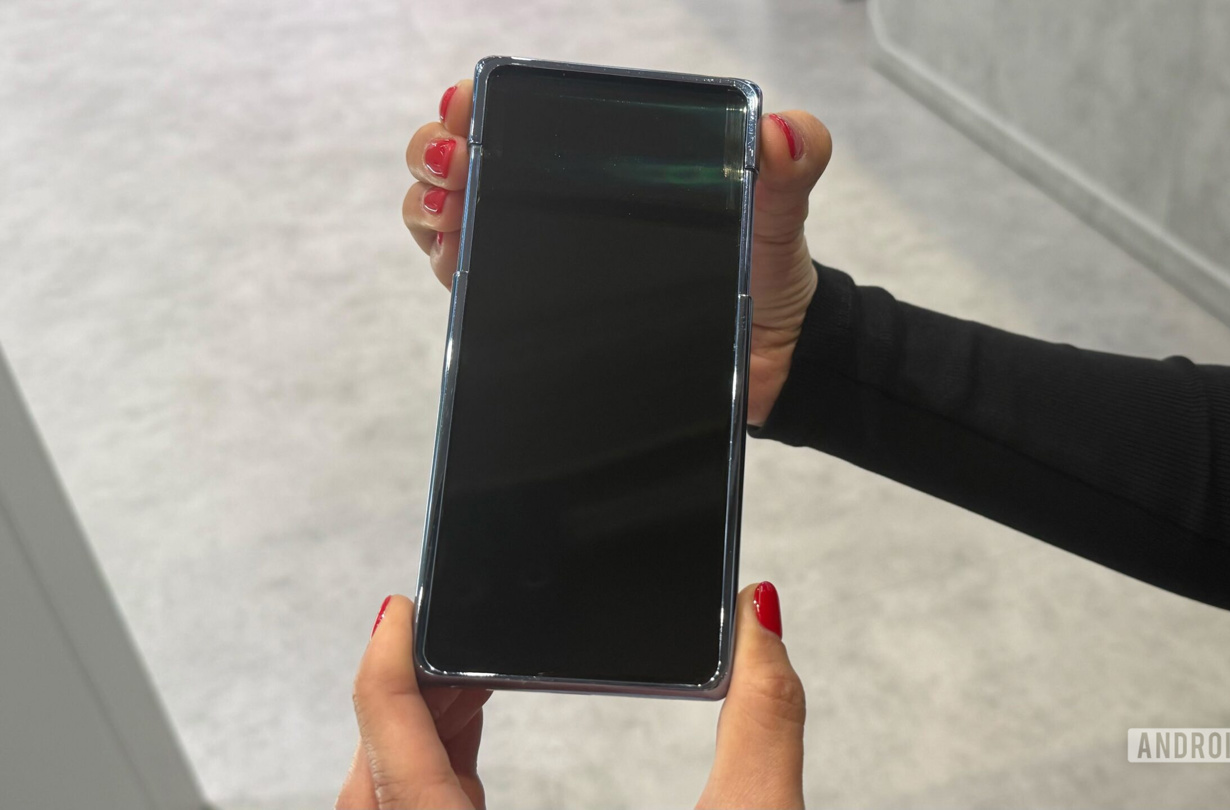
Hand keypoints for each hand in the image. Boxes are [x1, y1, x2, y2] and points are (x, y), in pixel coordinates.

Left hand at [336, 583, 804, 808]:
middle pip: (378, 786)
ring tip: (475, 683)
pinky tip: (470, 756)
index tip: (402, 610)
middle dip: (412, 697)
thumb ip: (763, 725)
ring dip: (418, 742)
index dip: (385, 672)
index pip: (397, 761)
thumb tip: (758, 621)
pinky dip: (431, 783)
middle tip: (464, 635)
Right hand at [402, 81, 832, 425]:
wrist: (772, 362)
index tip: (468, 107)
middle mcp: (559, 204)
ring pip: (452, 219)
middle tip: (451, 167)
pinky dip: (448, 267)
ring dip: (431, 209)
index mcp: (607, 164)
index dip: (480, 104)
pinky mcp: (533, 311)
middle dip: (436, 153)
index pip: (523, 118)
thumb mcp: (778, 213)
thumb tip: (784, 132)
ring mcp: (540, 256)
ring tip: (447, 216)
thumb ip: (791, 168)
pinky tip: (457, 264)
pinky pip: (468, 285)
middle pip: (467, 162)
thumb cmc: (766, 275)